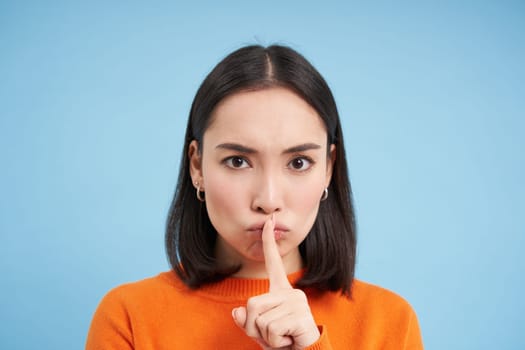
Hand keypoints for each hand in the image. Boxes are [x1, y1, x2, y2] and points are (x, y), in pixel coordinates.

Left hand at [232, 214, 319, 348]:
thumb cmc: (284, 343)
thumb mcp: (260, 332)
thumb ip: (247, 321)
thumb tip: (236, 312)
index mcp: (281, 292)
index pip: (274, 263)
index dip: (269, 242)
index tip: (269, 220)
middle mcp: (291, 293)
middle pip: (252, 304)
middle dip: (254, 327)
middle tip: (274, 336)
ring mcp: (297, 303)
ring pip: (259, 319)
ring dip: (266, 337)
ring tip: (283, 339)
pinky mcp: (300, 316)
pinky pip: (271, 330)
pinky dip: (274, 342)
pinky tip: (289, 341)